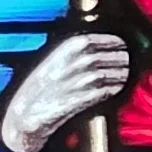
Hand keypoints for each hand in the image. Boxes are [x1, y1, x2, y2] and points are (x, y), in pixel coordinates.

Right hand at [0, 28, 131, 151]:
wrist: (26, 111)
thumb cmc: (42, 85)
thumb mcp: (56, 58)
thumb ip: (78, 49)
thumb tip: (107, 46)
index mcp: (70, 46)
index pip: (107, 40)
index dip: (118, 45)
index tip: (122, 48)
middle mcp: (76, 61)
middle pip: (115, 56)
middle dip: (123, 60)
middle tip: (126, 64)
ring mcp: (80, 80)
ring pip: (114, 73)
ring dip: (122, 76)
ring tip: (122, 77)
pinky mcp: (83, 99)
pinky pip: (108, 91)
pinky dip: (115, 90)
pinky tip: (115, 90)